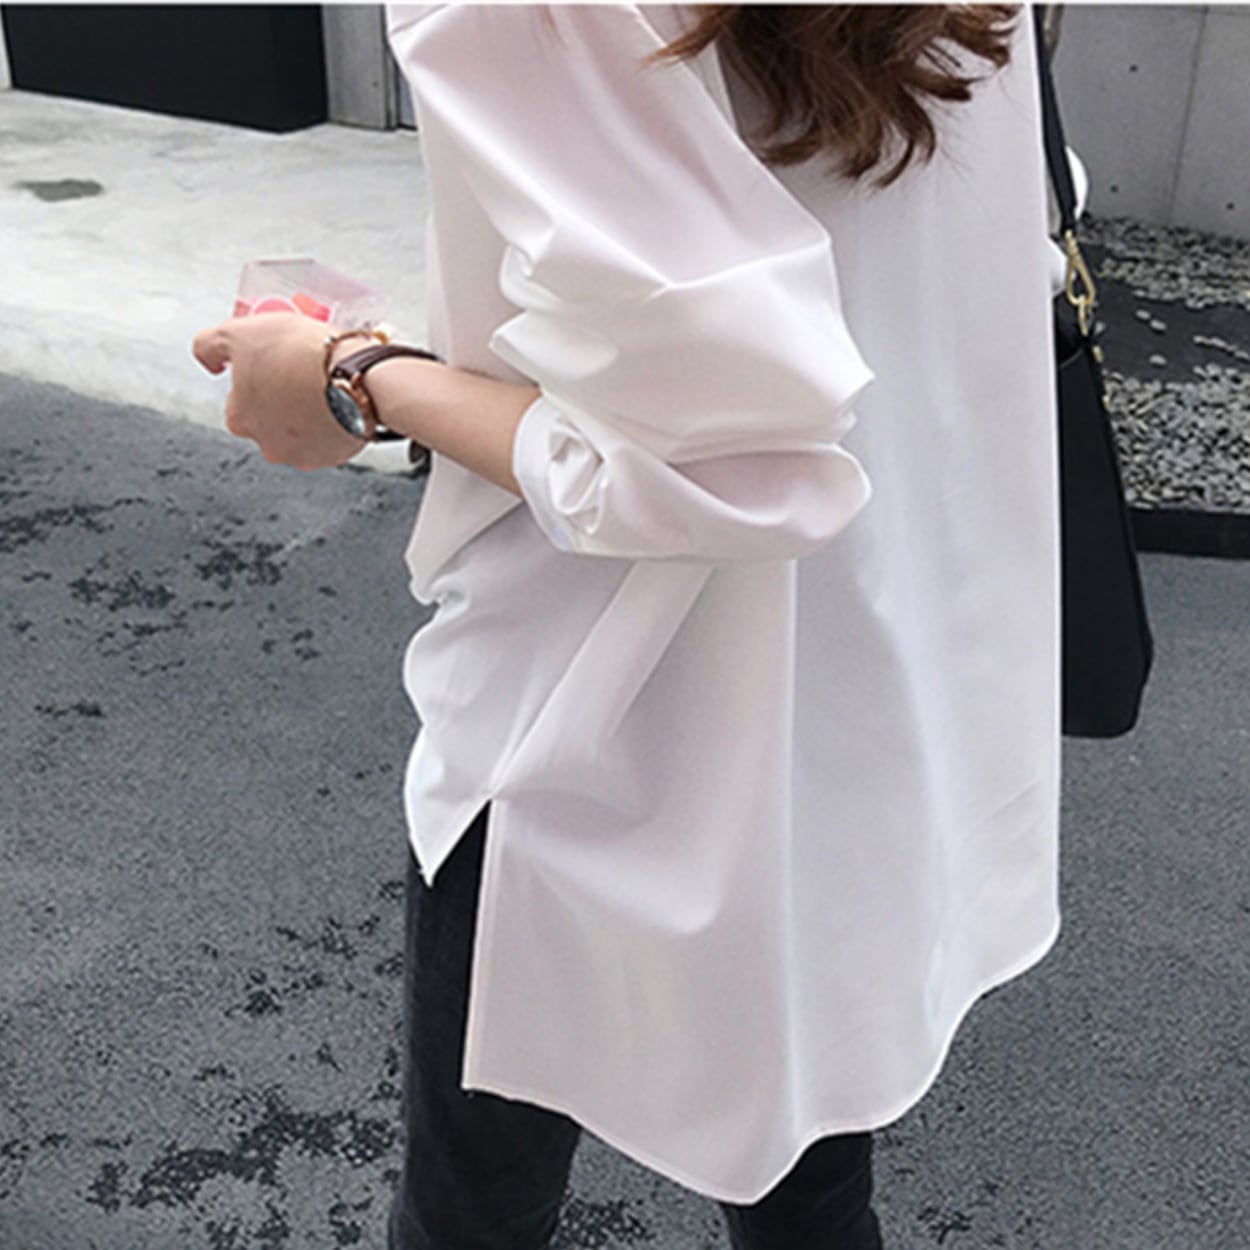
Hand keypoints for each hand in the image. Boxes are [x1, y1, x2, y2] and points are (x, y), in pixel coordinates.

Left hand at [192, 314, 365, 469]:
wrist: (357, 375)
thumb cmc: (300, 353)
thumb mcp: (241, 332)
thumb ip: (210, 346)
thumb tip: (205, 358)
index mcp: (239, 418)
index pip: (239, 399)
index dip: (258, 377)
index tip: (276, 365)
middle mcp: (267, 444)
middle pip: (269, 420)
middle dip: (282, 401)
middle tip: (301, 375)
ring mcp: (302, 454)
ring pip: (300, 432)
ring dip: (307, 414)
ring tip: (323, 388)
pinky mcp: (334, 457)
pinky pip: (329, 440)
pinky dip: (332, 424)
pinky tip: (339, 403)